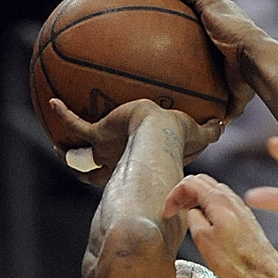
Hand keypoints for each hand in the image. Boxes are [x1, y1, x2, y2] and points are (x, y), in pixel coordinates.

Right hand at [49, 98, 219, 185]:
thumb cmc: (180, 137)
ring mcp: (105, 150)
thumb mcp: (197, 133)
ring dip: (67, 153)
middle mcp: (118, 162)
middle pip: (98, 174)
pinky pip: (76, 124)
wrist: (159, 131)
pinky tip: (53, 100)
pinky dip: (64, 114)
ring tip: (56, 145)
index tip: (123, 175)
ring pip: (78, 157)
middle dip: (88, 173)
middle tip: (83, 167)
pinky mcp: (98, 134)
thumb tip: (225, 123)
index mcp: (138, 166)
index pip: (129, 175)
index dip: (124, 177)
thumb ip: (210, 131)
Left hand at [147, 0, 259, 119]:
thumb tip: (220, 128)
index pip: (209, 13)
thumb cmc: (250, 78)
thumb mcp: (236, 95)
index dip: (195, 7)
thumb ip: (226, 107)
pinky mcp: (210, 3)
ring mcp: (217, 4)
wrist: (258, 61)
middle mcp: (223, 10)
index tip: (181, 9)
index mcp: (228, 27)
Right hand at [162, 173, 277, 277]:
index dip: (174, 195)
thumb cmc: (235, 259)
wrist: (262, 270)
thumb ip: (192, 218)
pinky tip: (205, 221)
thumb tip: (191, 212)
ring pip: (212, 190)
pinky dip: (208, 205)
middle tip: (175, 209)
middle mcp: (231, 199)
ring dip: (196, 198)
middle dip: (184, 193)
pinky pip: (222, 202)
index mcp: (218, 200)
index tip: (168, 211)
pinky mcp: (244, 217)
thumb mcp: (202, 239)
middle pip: (201, 181)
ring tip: (187, 214)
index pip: (189, 182)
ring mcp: (239, 207)